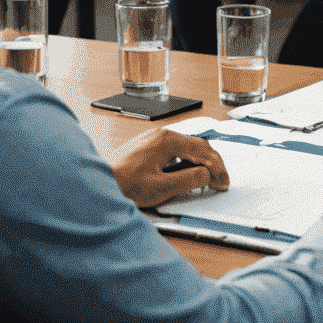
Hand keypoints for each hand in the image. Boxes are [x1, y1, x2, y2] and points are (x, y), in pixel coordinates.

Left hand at [112, 129, 229, 208]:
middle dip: (212, 163)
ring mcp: (155, 138)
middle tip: (220, 180)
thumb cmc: (124, 184)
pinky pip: (177, 149)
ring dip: (201, 161)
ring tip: (208, 177)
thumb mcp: (161, 187)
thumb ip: (188, 180)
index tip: (223, 182)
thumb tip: (207, 174)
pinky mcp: (150, 145)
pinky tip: (188, 171)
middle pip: (198, 145)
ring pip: (188, 146)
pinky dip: (188, 159)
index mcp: (168, 140)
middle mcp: (163, 134)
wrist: (99, 182)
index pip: (203, 151)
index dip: (217, 168)